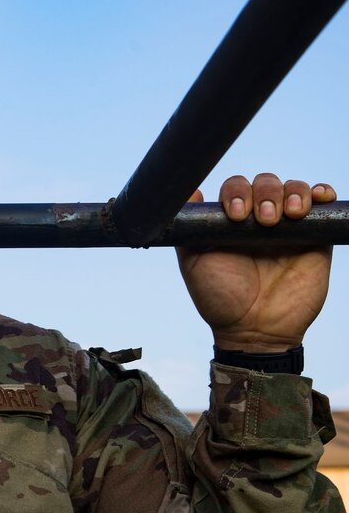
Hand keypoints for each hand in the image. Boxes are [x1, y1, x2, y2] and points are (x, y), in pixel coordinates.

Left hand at [176, 173, 335, 352]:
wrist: (254, 329)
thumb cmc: (220, 298)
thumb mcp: (193, 263)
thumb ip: (189, 230)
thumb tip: (193, 192)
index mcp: (231, 221)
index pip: (236, 188)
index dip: (237, 193)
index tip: (236, 215)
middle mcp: (259, 219)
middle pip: (266, 183)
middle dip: (266, 193)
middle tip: (264, 220)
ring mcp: (289, 227)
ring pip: (294, 189)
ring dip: (294, 192)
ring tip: (289, 215)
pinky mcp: (315, 238)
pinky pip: (324, 207)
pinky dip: (323, 194)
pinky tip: (319, 197)